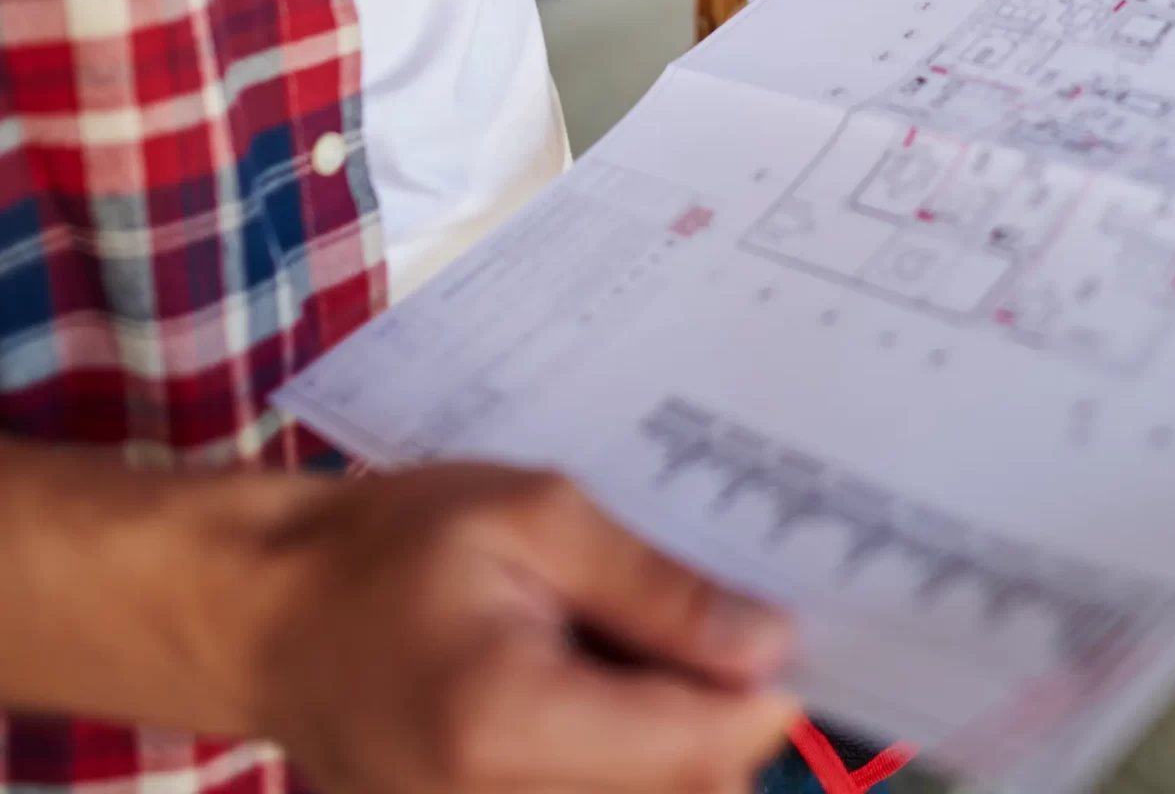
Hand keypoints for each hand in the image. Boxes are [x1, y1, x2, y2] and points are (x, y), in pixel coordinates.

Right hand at [252, 462, 796, 793]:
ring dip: (676, 733)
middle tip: (721, 616)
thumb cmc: (387, 546)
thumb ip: (653, 587)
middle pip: (684, 787)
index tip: (797, 628)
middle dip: (723, 711)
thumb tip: (766, 646)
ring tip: (640, 635)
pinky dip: (628, 751)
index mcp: (508, 722)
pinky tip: (603, 676)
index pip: (693, 745)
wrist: (268, 614)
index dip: (762, 694)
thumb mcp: (533, 516)